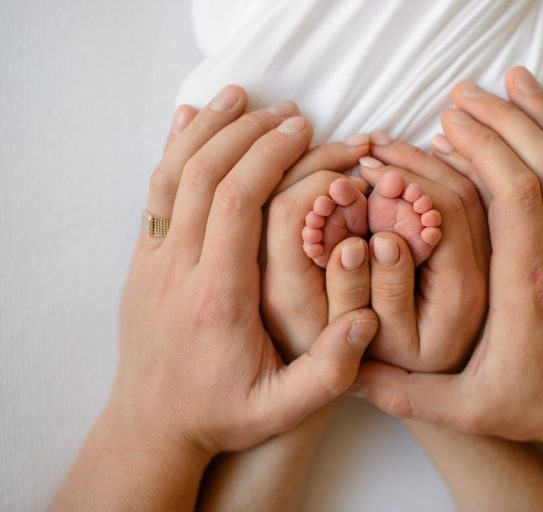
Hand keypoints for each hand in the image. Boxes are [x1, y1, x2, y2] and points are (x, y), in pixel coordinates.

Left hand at [54, 86, 379, 511]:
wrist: (152, 426)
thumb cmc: (221, 415)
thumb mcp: (282, 411)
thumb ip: (330, 372)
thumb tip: (367, 320)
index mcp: (216, 298)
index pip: (236, 204)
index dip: (270, 158)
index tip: (305, 133)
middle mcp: (176, 271)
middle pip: (204, 175)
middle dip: (248, 133)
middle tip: (290, 113)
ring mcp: (151, 262)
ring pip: (172, 174)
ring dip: (207, 129)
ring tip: (241, 97)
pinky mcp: (142, 261)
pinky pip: (152, 191)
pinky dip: (170, 148)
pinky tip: (189, 120)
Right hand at [356, 68, 542, 444]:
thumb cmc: (541, 406)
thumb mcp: (468, 412)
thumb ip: (407, 396)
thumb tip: (347, 373)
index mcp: (527, 290)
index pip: (514, 198)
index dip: (483, 151)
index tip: (447, 126)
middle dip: (503, 120)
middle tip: (463, 95)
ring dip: (540, 117)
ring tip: (509, 81)